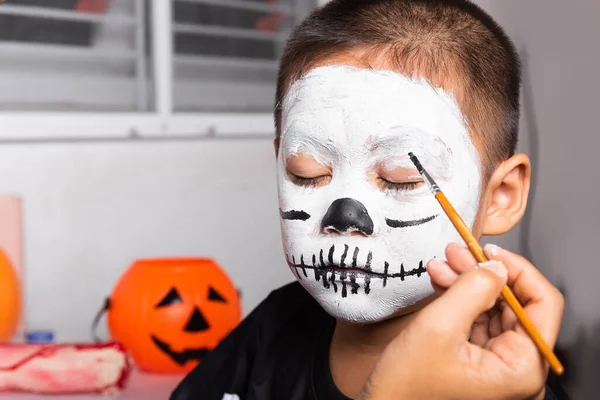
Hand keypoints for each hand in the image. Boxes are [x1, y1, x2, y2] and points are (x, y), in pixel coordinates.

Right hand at [357, 243, 563, 399]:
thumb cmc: (406, 386)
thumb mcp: (439, 327)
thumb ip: (472, 290)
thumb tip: (496, 266)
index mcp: (520, 369)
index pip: (542, 304)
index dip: (518, 271)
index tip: (490, 252)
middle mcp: (518, 370)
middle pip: (516, 304)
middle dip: (484, 273)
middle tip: (458, 253)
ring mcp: (500, 366)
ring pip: (495, 308)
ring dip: (468, 282)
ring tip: (444, 264)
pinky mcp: (482, 362)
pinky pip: (479, 320)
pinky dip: (461, 297)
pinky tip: (443, 281)